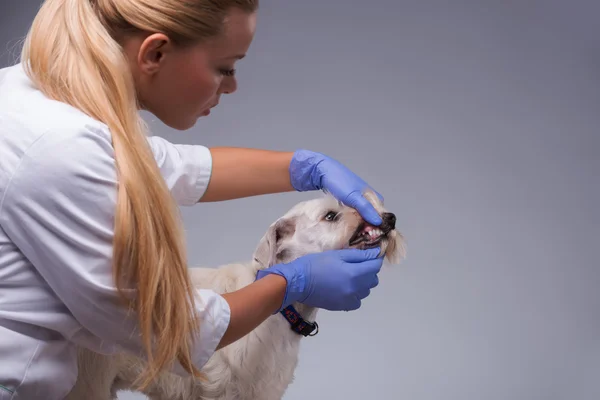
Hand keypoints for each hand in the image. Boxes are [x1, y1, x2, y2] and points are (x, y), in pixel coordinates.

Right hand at [255, 248, 382, 311]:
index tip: (372, 254)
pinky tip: (346, 287)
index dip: (375, 258)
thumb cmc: (315, 264)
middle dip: (369, 270)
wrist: (298, 283)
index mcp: (354, 274)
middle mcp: (355, 289)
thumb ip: (358, 255)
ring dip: (363, 283)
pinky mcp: (343, 307)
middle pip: (373, 280)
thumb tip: (375, 254)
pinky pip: (357, 301)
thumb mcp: (337, 254)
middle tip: (358, 263)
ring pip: (366, 291)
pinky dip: (356, 294)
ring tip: (350, 275)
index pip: (375, 266)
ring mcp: (349, 300)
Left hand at [288, 149, 382, 225]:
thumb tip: (378, 221)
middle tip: (357, 232)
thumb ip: (365, 209)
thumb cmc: (339, 182)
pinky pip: (354, 214)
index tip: (368, 233)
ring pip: (362, 217)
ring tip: (351, 228)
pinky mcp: (350, 202)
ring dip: (357, 223)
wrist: (324, 172)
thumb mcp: (353, 197)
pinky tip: (346, 223)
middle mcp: (369, 199)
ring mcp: (359, 201)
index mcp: (374, 197)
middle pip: (371, 218)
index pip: (380, 216)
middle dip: (365, 225)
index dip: (375, 226)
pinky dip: (351, 219)